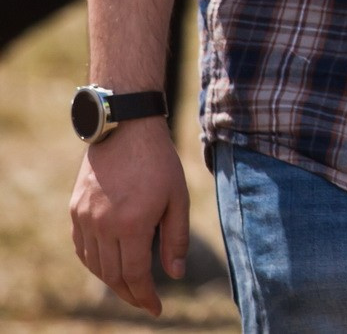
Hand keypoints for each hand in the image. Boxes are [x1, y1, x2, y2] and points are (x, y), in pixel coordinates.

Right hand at [69, 120, 187, 315]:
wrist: (125, 129)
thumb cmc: (159, 162)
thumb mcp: (178, 198)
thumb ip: (176, 238)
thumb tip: (175, 274)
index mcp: (131, 224)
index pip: (135, 275)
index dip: (145, 296)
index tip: (157, 308)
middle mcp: (103, 226)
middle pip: (112, 275)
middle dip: (130, 293)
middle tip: (145, 301)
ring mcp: (85, 219)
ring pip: (95, 265)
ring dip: (112, 280)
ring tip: (131, 285)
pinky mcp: (75, 211)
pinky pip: (82, 248)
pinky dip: (95, 262)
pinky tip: (109, 265)